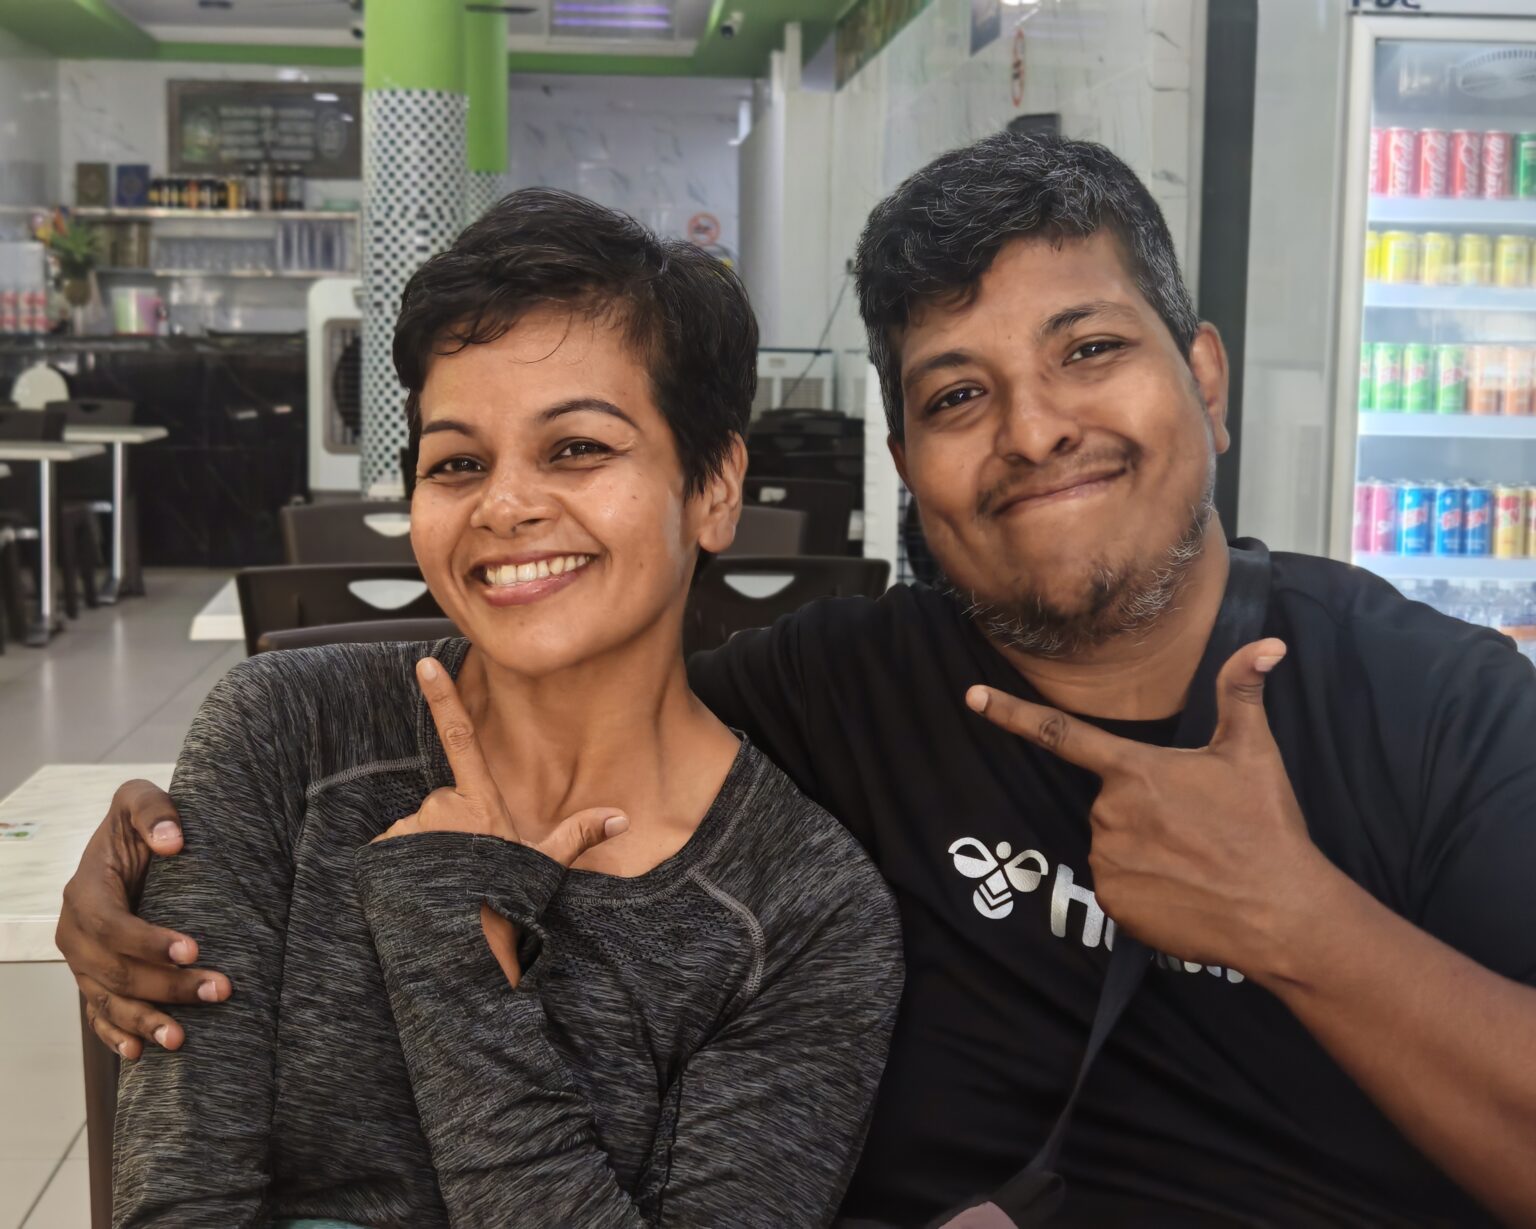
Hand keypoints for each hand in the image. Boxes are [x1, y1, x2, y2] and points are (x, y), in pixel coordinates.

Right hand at [56, 780, 230, 1058]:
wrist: (127, 843)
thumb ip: (153, 811)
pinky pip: (97, 1013)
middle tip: (220, 990)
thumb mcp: (140, 799)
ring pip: (106, 999)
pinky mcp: (94, 977)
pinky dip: (115, 1034)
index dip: (147, 941)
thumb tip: (172, 841)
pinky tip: (140, 1052)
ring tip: (181, 1038)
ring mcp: (82, 960)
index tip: (193, 949)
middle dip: (166, 985)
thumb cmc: (140, 822)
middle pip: (115, 970)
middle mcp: (76, 931)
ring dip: (143, 1021)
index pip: (111, 925)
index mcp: (85, 890)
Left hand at [374, 658, 628, 983]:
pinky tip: (419, 889)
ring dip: (424, 849)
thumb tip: (621, 817)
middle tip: (468, 865)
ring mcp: (413, 828)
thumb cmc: (505, 908)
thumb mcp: (545, 868)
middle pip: (441, 803)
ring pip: (415, 827)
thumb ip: (577, 835)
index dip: (444, 699)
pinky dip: (399, 864)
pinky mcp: (386, 850)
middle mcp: (445, 808)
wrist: (462, 953)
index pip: (462, 740)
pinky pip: (390, 847)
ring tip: (445, 882)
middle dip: (449, 829)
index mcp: (483, 804)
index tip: (425, 663)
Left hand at [967, 639, 1338, 980]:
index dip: (1011, 714)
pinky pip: (1115, 886)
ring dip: (1143, 849)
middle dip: (1143, 810)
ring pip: (1112, 844)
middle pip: (1109, 803)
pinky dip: (1142, 887)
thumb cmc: (1265, 826)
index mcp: (1134, 771)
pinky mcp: (1111, 904)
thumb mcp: (1254, 753)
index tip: (970, 697)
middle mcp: (1108, 814)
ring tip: (1193, 862)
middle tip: (1195, 828)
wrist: (1281, 914)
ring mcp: (1106, 861)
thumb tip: (1269, 643)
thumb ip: (1241, 692)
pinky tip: (1181, 891)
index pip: (1061, 734)